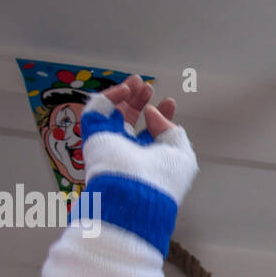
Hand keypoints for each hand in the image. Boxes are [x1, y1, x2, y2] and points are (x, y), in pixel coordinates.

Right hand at [74, 74, 197, 255]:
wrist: (136, 195)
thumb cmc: (164, 180)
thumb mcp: (181, 154)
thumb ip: (173, 131)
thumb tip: (152, 113)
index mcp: (150, 160)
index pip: (153, 133)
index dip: (161, 115)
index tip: (170, 101)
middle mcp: (128, 152)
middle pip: (131, 120)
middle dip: (141, 101)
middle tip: (149, 87)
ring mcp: (110, 143)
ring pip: (113, 112)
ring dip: (124, 94)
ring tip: (137, 81)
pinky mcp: (94, 136)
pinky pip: (97, 110)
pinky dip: (110, 96)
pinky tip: (126, 90)